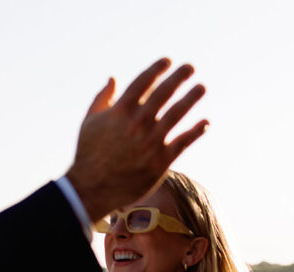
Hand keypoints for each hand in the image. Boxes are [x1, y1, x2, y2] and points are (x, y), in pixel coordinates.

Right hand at [66, 58, 207, 220]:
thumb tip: (113, 78)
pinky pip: (183, 141)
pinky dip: (196, 130)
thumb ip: (102, 98)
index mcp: (120, 111)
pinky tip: (205, 122)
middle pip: (164, 93)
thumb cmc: (89, 153)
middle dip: (179, 77)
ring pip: (177, 113)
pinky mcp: (160, 161)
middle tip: (190, 67)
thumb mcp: (89, 122)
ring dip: (191, 98)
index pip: (143, 81)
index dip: (157, 68)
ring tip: (201, 88)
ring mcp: (150, 142)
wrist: (91, 189)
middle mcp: (137, 123)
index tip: (168, 61)